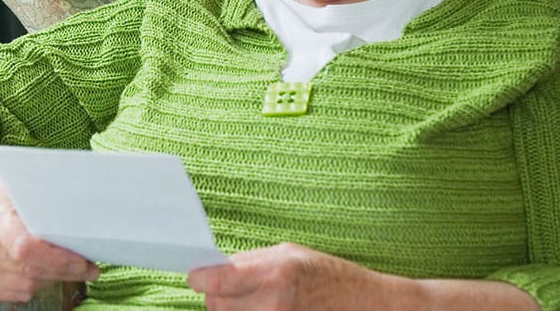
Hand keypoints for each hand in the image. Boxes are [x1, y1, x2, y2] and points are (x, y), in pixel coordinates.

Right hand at [0, 195, 99, 301]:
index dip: (55, 258)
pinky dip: (38, 284)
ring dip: (54, 279)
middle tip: (90, 268)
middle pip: (30, 270)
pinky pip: (17, 293)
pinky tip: (49, 272)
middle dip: (65, 271)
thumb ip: (48, 211)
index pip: (24, 247)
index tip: (82, 260)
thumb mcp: (28, 190)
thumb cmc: (10, 192)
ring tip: (74, 269)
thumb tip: (84, 231)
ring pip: (27, 285)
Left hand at [188, 242, 394, 310]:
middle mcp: (272, 304)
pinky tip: (263, 309)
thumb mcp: (289, 253)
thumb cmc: (328, 276)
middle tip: (237, 287)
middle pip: (215, 304)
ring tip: (256, 300)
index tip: (196, 275)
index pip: (215, 282)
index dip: (200, 277)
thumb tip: (215, 267)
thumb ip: (250, 261)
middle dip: (219, 294)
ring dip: (232, 310)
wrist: (364, 305)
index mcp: (274, 274)